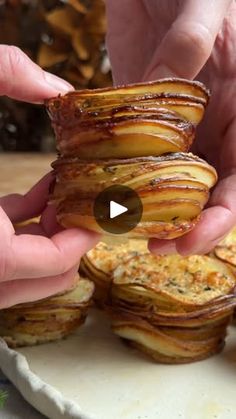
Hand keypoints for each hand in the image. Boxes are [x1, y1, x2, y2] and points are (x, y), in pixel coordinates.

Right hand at [0, 45, 98, 307]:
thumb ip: (1, 69)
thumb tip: (53, 85)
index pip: (46, 263)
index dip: (80, 239)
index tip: (99, 212)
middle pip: (39, 282)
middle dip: (68, 246)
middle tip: (80, 205)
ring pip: (18, 279)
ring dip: (46, 242)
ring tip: (57, 196)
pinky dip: (17, 233)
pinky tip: (31, 198)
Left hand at [106, 0, 235, 254]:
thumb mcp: (202, 6)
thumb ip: (189, 46)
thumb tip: (164, 87)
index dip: (222, 213)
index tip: (194, 238)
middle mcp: (214, 126)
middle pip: (210, 190)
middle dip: (189, 225)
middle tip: (157, 248)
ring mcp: (180, 127)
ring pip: (175, 180)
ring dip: (156, 209)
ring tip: (130, 229)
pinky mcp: (147, 119)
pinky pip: (141, 156)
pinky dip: (130, 178)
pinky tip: (112, 193)